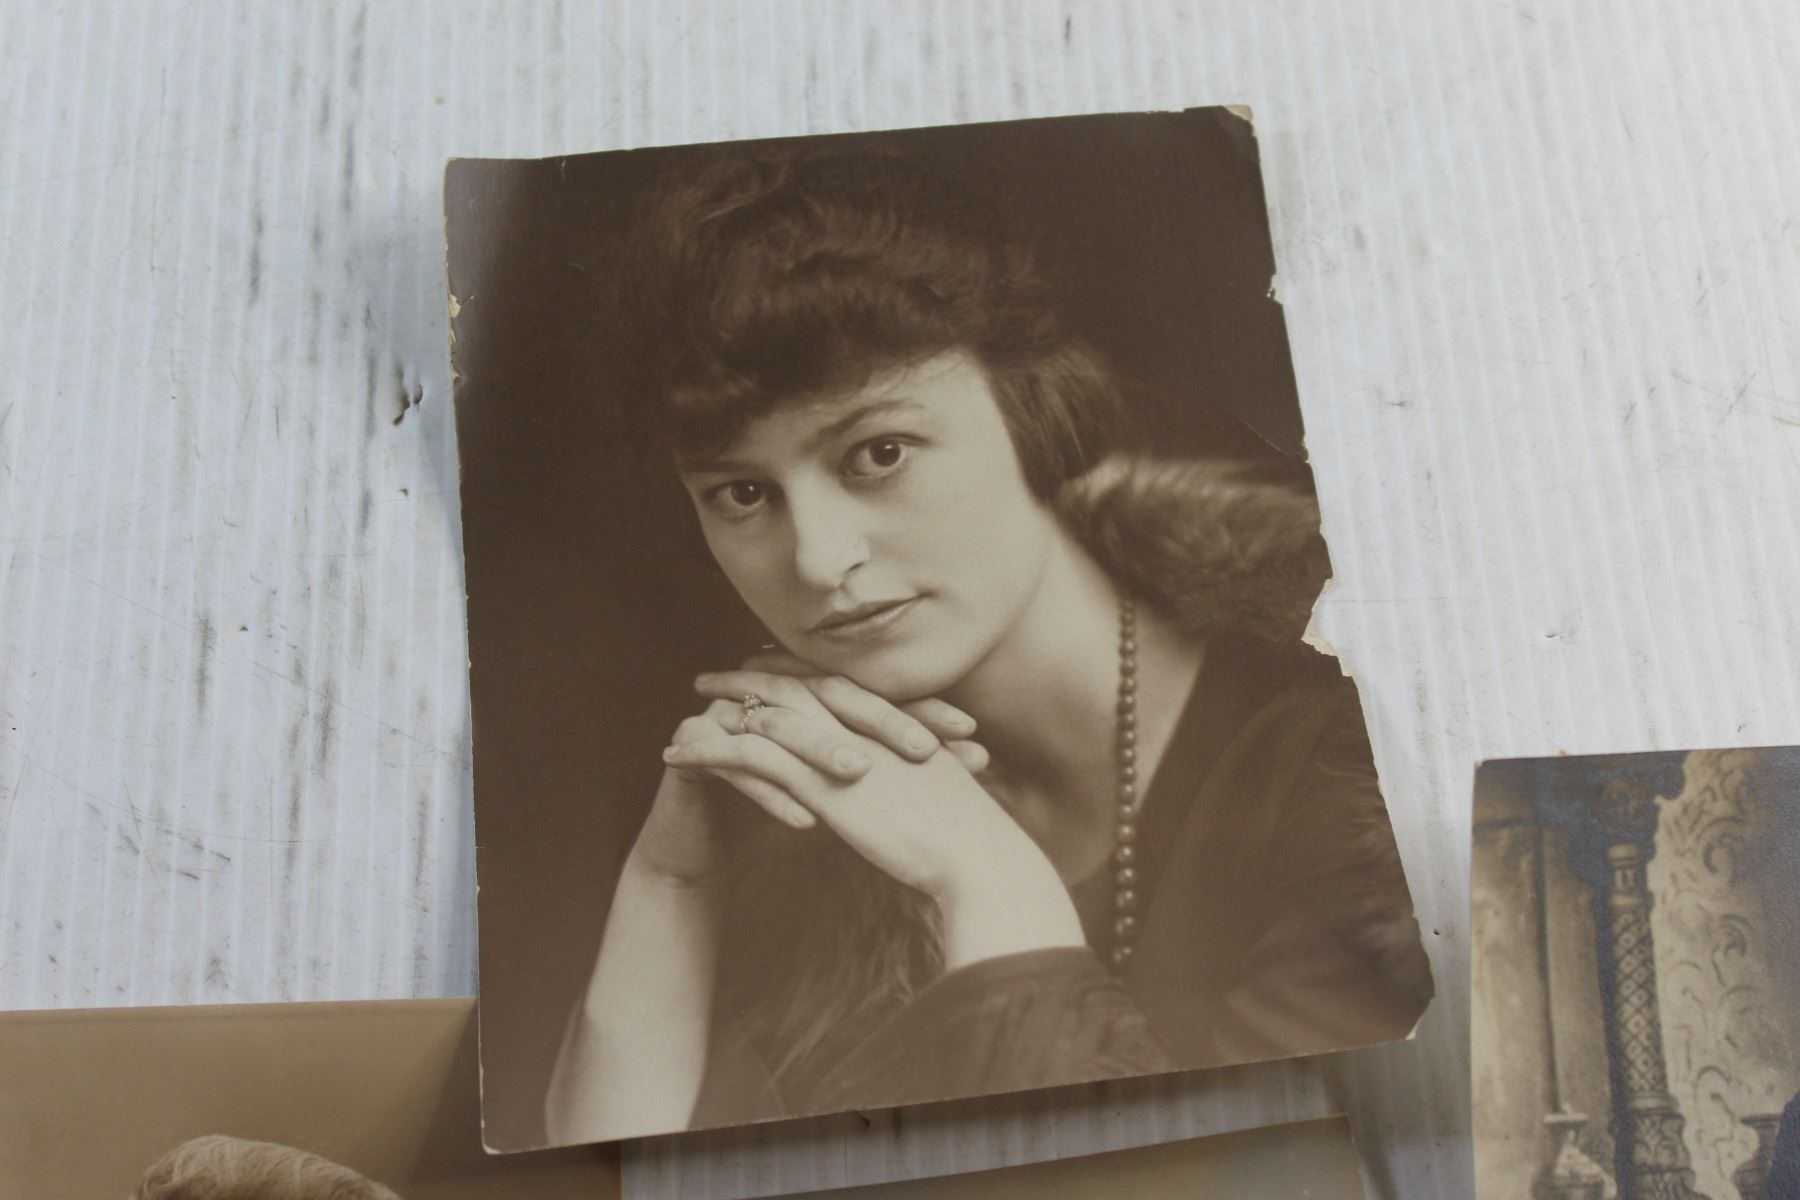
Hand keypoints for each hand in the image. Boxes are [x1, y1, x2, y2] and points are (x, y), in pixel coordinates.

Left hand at [672, 668, 1045, 907]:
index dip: (794, 671)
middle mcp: (859, 724)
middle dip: (749, 676)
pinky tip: (677, 756)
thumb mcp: (946, 790)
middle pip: (791, 684)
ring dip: (719, 708)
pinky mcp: (816, 783)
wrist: (977, 855)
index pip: (831, 681)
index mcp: (889, 720)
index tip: (767, 666)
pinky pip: (747, 755)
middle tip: (713, 675)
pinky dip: (708, 749)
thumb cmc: (972, 835)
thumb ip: (919, 776)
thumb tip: (915, 781)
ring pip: (762, 712)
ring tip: (685, 710)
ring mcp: (837, 750)